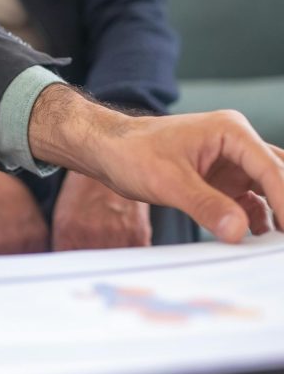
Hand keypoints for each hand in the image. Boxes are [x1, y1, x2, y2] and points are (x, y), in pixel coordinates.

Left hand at [28, 85, 283, 242]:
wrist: (108, 151)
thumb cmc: (133, 153)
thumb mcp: (168, 182)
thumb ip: (205, 206)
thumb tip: (238, 232)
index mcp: (230, 131)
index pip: (271, 167)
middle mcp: (236, 144)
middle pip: (278, 174)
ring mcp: (230, 162)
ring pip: (268, 188)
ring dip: (276, 212)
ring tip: (275, 242)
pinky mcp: (220, 179)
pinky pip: (248, 199)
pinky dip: (255, 217)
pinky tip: (254, 236)